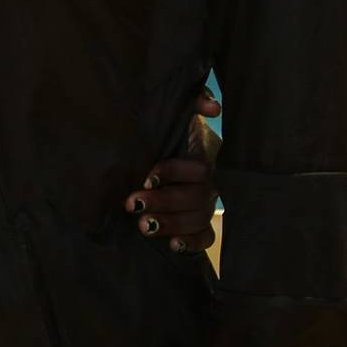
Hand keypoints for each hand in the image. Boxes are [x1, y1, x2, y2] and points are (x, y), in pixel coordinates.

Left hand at [124, 90, 220, 252]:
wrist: (173, 149)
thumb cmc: (172, 132)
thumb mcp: (179, 115)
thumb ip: (192, 101)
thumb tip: (213, 107)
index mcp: (205, 154)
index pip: (196, 168)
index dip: (172, 173)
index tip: (146, 177)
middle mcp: (210, 182)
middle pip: (195, 197)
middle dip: (163, 202)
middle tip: (133, 204)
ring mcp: (208, 204)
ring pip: (197, 219)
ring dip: (171, 224)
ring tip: (143, 226)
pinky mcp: (202, 223)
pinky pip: (205, 237)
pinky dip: (191, 243)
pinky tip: (173, 245)